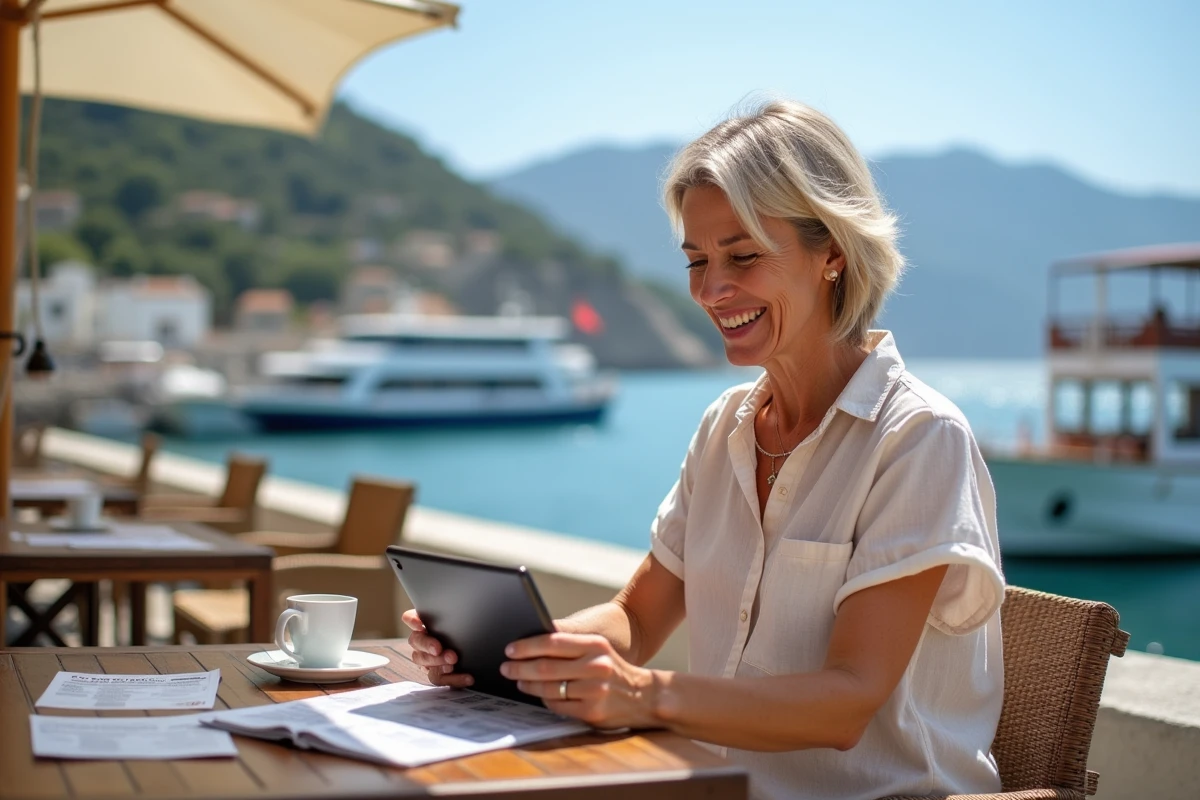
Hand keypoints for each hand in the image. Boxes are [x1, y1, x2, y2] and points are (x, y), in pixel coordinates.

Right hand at [402, 609, 472, 687]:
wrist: (481, 651)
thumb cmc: (467, 628)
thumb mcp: (462, 618)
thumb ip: (455, 612)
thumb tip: (462, 602)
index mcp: (426, 623)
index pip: (410, 617)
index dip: (413, 620)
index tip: (420, 624)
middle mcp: (422, 640)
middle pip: (416, 641)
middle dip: (427, 645)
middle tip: (439, 648)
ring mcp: (427, 658)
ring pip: (423, 662)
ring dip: (437, 662)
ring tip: (453, 663)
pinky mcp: (437, 674)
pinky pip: (439, 678)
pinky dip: (453, 679)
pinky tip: (467, 677)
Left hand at [500, 632, 659, 728]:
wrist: (645, 696)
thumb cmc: (613, 669)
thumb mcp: (598, 650)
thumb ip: (570, 646)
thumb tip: (531, 645)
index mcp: (595, 645)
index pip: (553, 642)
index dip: (527, 646)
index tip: (510, 648)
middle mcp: (596, 666)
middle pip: (546, 666)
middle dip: (520, 667)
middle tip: (506, 666)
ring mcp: (594, 690)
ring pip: (549, 688)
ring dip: (528, 684)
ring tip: (518, 680)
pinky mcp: (592, 712)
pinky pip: (558, 706)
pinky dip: (544, 700)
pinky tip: (538, 694)